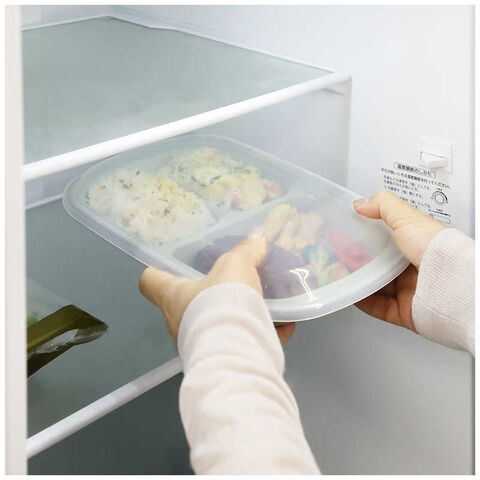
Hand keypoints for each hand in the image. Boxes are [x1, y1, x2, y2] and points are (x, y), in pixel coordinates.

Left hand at [139, 230, 295, 344]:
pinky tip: (283, 326)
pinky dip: (260, 333)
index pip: (150, 281)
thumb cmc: (222, 302)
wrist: (237, 351)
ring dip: (235, 315)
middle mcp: (179, 322)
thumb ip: (246, 251)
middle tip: (228, 282)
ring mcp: (198, 344)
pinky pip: (240, 342)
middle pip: (185, 303)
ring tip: (260, 304)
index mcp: (173, 296)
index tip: (166, 265)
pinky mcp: (222, 359)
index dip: (156, 271)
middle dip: (207, 294)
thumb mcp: (236, 267)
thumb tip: (259, 236)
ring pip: (215, 324)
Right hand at [353, 190, 445, 330]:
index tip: (345, 236)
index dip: (363, 238)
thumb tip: (361, 203)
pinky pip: (378, 307)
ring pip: (375, 286)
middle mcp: (414, 268)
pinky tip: (351, 294)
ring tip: (339, 275)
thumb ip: (384, 206)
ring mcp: (410, 291)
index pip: (385, 241)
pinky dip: (363, 301)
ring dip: (356, 281)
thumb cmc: (436, 250)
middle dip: (356, 260)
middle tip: (337, 256)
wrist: (451, 285)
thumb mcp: (407, 218)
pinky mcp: (405, 312)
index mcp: (416, 245)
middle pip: (377, 264)